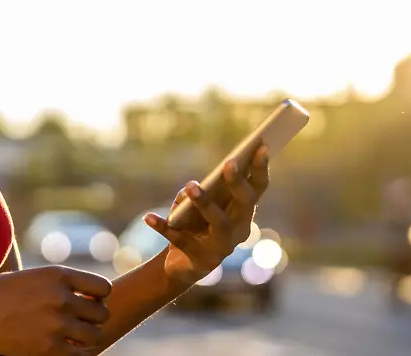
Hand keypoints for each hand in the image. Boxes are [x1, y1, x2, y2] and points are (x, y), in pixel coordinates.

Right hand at [0, 265, 111, 355]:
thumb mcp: (32, 276)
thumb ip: (59, 282)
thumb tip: (84, 292)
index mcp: (58, 275)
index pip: (103, 288)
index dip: (99, 298)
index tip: (87, 303)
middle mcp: (61, 298)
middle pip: (101, 313)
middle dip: (93, 319)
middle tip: (80, 323)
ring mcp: (56, 324)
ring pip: (95, 335)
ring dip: (86, 338)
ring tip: (72, 337)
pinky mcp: (49, 349)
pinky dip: (77, 354)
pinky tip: (64, 348)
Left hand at [144, 145, 269, 285]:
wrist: (183, 265)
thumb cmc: (195, 224)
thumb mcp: (196, 204)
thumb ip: (199, 192)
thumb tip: (193, 188)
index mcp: (243, 212)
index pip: (257, 188)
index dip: (260, 168)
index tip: (262, 145)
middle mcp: (239, 230)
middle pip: (245, 204)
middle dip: (238, 183)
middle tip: (229, 163)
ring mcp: (221, 247)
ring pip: (219, 223)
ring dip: (205, 203)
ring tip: (190, 186)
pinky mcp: (199, 259)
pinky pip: (179, 240)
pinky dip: (162, 227)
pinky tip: (148, 217)